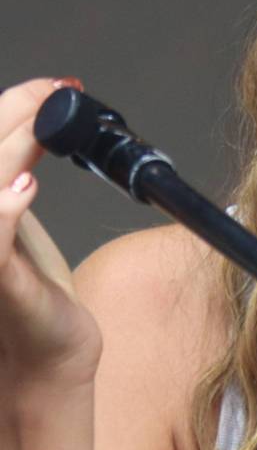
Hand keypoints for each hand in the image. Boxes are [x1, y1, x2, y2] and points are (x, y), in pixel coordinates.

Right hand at [0, 77, 101, 392]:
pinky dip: (2, 209)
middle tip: (57, 91)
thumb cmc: (30, 295)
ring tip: (44, 126)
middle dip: (11, 113)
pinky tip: (25, 187)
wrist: (43, 360)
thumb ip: (12, 178)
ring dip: (9, 148)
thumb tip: (31, 128)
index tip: (53, 88)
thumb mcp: (16, 225)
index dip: (9, 107)